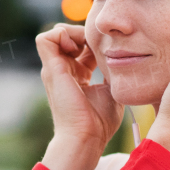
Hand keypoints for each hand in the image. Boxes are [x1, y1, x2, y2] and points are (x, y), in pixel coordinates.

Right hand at [34, 24, 124, 169]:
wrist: (86, 137)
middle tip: (100, 41)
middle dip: (85, 33)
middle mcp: (63, 70)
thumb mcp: (111, 91)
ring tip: (87, 44)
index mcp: (77, 76)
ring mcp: (54, 69)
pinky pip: (46, 38)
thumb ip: (112, 75)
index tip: (112, 45)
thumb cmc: (100, 122)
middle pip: (69, 37)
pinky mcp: (50, 68)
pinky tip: (79, 47)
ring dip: (72, 32)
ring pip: (55, 34)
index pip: (83, 47)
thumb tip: (124, 62)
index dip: (96, 40)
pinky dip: (62, 35)